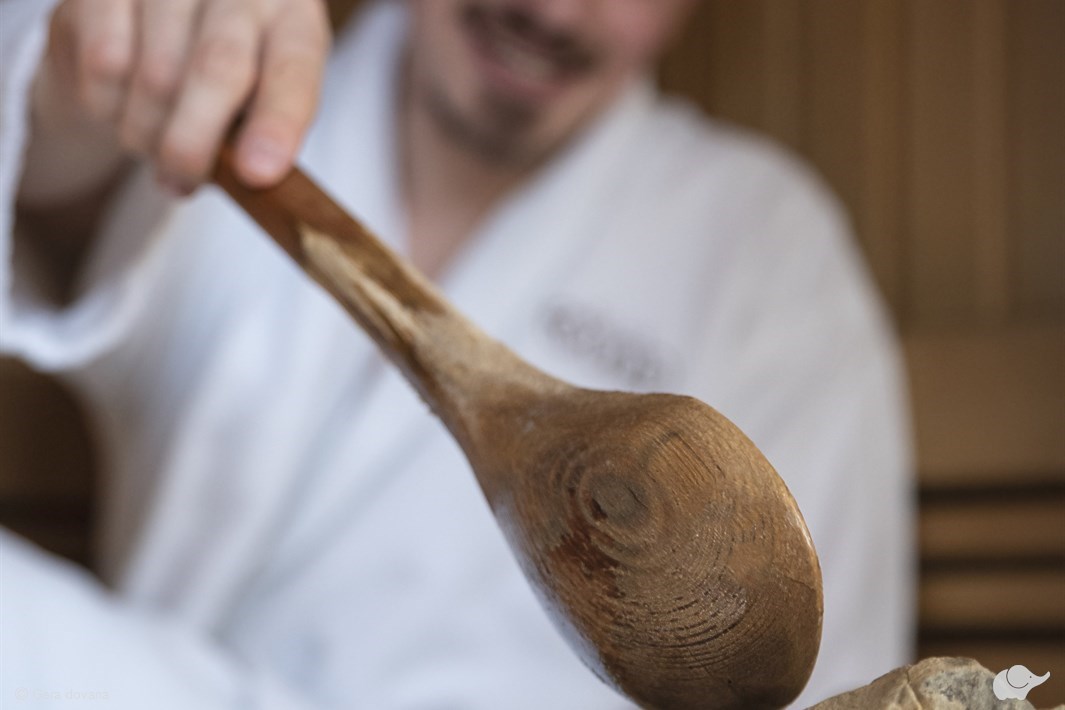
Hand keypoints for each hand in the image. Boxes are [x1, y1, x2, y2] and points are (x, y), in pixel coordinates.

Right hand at [38, 0, 330, 193]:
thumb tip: (247, 175)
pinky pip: (104, 64)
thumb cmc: (220, 83)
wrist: (145, 35)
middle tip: (181, 184)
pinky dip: (108, 108)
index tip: (258, 173)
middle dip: (196, 142)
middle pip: (219, 67)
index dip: (278, 122)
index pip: (294, 66)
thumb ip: (260, 132)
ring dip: (148, 134)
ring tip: (152, 146)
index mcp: (291, 13)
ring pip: (156, 76)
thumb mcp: (257, 105)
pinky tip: (119, 110)